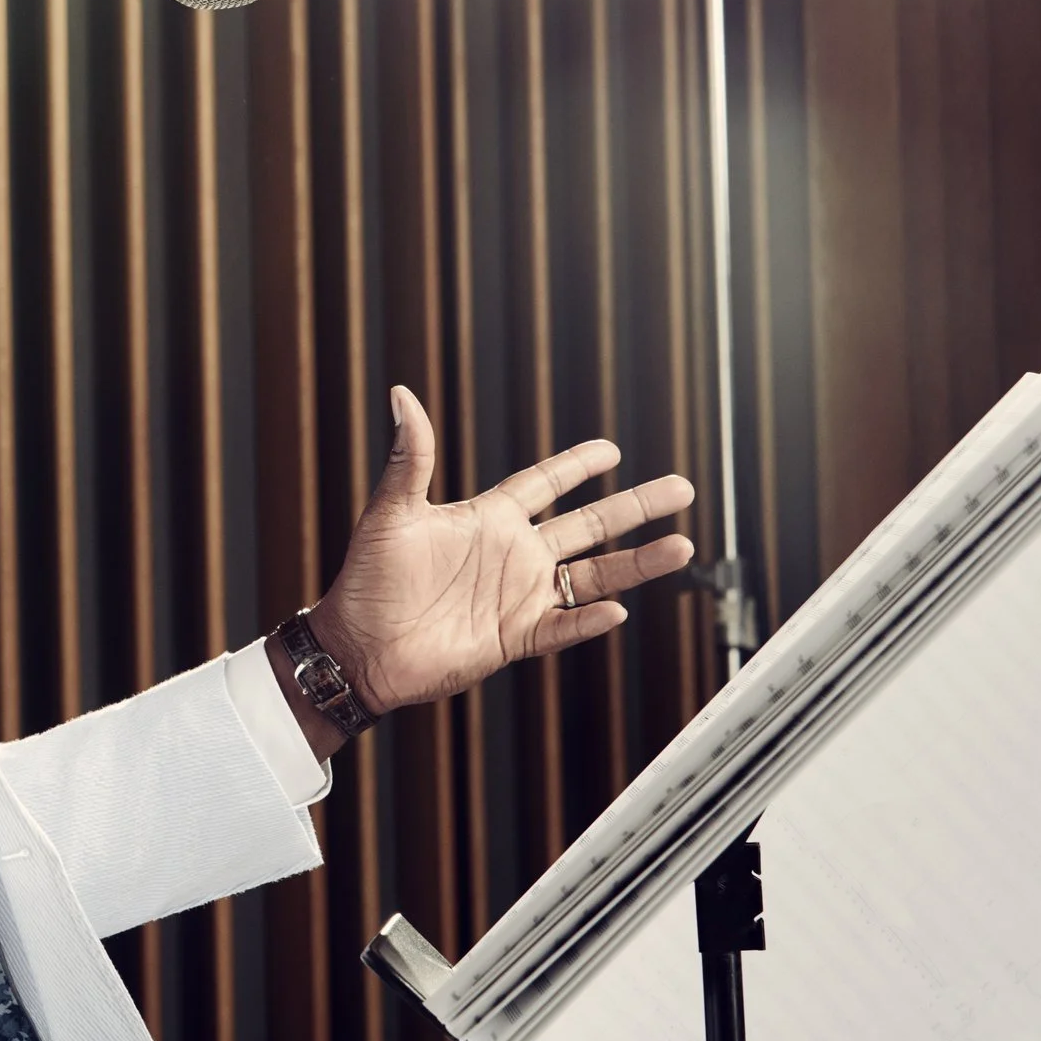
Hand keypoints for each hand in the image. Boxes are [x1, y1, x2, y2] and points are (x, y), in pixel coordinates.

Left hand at [298, 387, 694, 727]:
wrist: (357, 646)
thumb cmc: (367, 579)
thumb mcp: (390, 512)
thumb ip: (409, 457)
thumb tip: (401, 395)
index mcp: (487, 519)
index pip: (542, 484)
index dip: (575, 467)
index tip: (611, 450)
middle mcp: (512, 555)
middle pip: (587, 526)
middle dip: (634, 508)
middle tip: (681, 488)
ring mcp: (518, 597)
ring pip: (592, 577)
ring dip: (636, 564)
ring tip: (683, 547)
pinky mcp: (514, 638)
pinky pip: (562, 627)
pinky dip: (587, 621)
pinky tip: (616, 610)